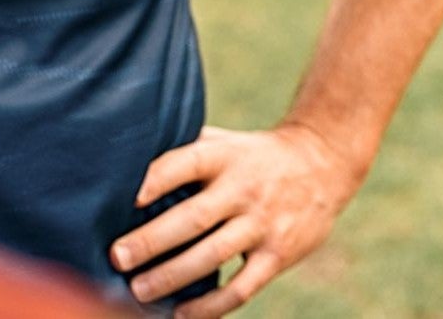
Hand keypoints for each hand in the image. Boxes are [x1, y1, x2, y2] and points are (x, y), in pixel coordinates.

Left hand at [110, 122, 361, 315]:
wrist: (324, 160)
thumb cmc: (254, 155)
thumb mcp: (227, 142)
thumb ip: (187, 152)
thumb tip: (127, 167)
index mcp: (227, 156)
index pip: (187, 162)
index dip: (157, 178)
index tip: (127, 197)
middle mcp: (244, 187)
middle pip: (195, 216)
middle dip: (153, 240)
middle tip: (118, 258)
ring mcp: (263, 222)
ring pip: (213, 255)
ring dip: (172, 277)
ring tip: (138, 293)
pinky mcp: (278, 253)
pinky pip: (240, 288)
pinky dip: (210, 307)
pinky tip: (181, 315)